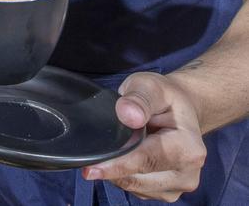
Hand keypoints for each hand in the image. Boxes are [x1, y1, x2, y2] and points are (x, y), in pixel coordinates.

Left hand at [82, 72, 206, 201]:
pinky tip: (124, 154)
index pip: (146, 160)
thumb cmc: (164, 97)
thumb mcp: (151, 86)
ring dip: (117, 169)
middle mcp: (187, 174)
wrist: (180, 111)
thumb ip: (139, 99)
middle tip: (93, 150)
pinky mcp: (165, 193)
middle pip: (138, 178)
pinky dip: (123, 174)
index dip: (117, 165)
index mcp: (189, 149)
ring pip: (134, 186)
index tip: (90, 170)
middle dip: (112, 165)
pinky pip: (135, 188)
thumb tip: (127, 115)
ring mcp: (177, 188)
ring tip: (120, 142)